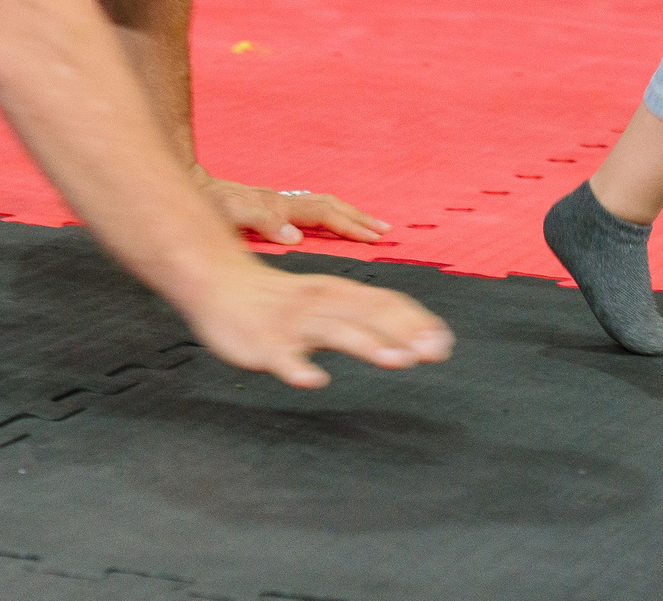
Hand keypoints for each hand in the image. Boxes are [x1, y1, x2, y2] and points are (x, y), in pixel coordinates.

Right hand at [182, 261, 453, 388]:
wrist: (217, 282)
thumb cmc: (279, 298)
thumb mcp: (325, 299)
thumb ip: (364, 317)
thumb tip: (413, 339)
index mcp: (336, 292)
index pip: (384, 302)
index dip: (416, 322)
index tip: (445, 344)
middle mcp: (320, 303)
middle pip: (367, 314)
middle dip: (403, 333)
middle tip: (435, 354)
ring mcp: (291, 323)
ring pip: (332, 331)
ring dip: (366, 344)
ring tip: (396, 360)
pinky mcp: (263, 342)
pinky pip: (281, 356)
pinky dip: (297, 367)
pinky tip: (313, 381)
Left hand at [195, 168, 389, 244]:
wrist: (191, 187)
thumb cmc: (208, 203)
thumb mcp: (229, 213)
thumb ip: (261, 222)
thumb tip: (295, 237)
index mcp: (279, 207)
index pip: (324, 215)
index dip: (349, 226)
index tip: (374, 237)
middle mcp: (283, 203)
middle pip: (330, 206)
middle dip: (358, 218)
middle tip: (384, 229)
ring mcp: (277, 204)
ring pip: (321, 205)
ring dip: (347, 214)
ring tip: (368, 225)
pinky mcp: (269, 208)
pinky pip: (308, 211)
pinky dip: (328, 216)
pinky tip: (329, 225)